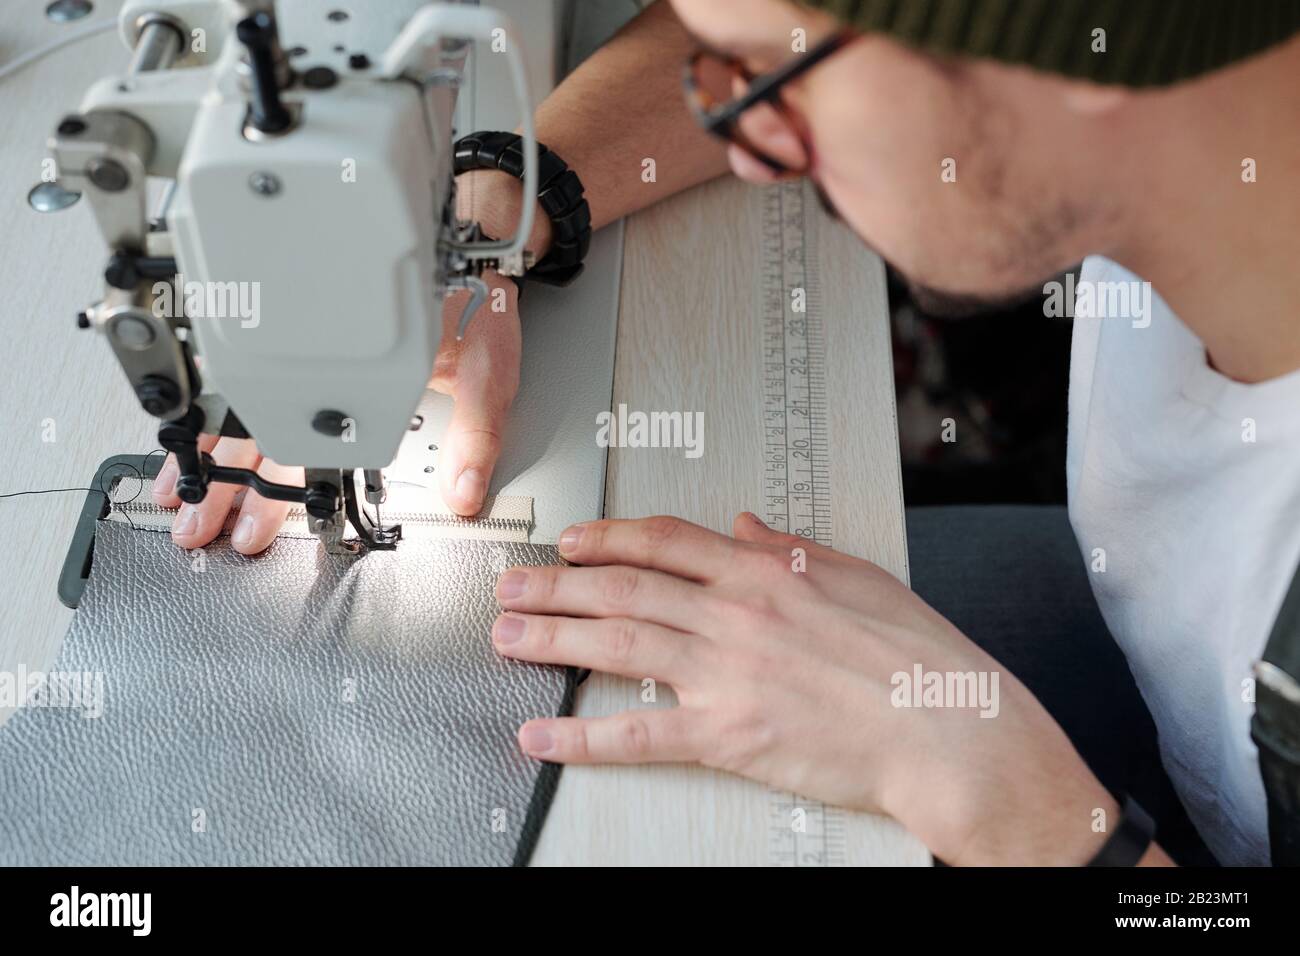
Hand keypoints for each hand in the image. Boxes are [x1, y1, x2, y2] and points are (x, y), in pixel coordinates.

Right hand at [151, 270, 520, 550]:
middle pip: (257, 432)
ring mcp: (300, 344)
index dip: (271, 492)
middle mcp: (318, 361)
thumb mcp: (486, 361)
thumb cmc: (470, 291)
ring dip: (208, 455)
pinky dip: (211, 408)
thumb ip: (476, 428)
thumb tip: (464, 490)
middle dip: (223, 486)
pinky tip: (191, 438)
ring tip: (183, 496)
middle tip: (198, 524)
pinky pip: (238, 374)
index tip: (246, 526)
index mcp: (359, 378)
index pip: (303, 445)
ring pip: (239, 405)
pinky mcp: (294, 332)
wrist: (463, 227)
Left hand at [491, 512, 1126, 864]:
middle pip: (622, 588)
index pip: (663, 542)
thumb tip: (747, 525)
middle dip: (556, 586)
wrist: (948, 727)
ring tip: (508, 638)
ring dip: (553, 639)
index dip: (606, 537)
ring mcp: (727, 673)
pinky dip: (584, 736)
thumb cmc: (915, 656)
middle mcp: (735, 614)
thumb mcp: (856, 576)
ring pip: (617, 646)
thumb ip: (790, 549)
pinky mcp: (728, 735)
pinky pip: (639, 734)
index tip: (571, 542)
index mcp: (765, 572)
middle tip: (512, 587)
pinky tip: (545, 734)